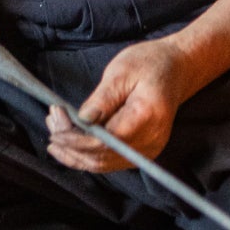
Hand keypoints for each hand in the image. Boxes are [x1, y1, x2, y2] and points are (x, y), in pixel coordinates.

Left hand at [47, 38, 203, 172]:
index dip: (76, 137)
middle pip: (101, 157)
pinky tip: (69, 144)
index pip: (105, 141)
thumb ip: (102, 99)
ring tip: (54, 133)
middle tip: (52, 122)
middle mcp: (150, 141)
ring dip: (74, 153)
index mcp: (146, 117)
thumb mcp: (122, 71)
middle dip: (70, 144)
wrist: (178, 69)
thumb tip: (81, 121)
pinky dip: (86, 155)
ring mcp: (148, 150)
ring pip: (102, 165)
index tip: (57, 121)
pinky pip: (109, 162)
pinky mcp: (141, 152)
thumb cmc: (151, 64)